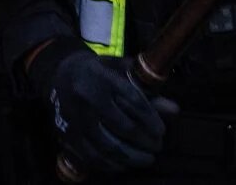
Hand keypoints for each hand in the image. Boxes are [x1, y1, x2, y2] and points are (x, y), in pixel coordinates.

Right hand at [34, 41, 168, 173]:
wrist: (60, 72)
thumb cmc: (99, 71)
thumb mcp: (122, 72)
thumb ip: (148, 90)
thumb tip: (174, 110)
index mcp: (103, 77)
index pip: (133, 101)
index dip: (150, 119)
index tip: (162, 131)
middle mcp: (87, 98)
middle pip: (123, 126)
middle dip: (145, 141)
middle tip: (157, 146)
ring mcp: (76, 118)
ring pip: (107, 146)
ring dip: (132, 157)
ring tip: (147, 159)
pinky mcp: (68, 133)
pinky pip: (91, 156)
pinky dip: (111, 164)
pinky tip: (124, 165)